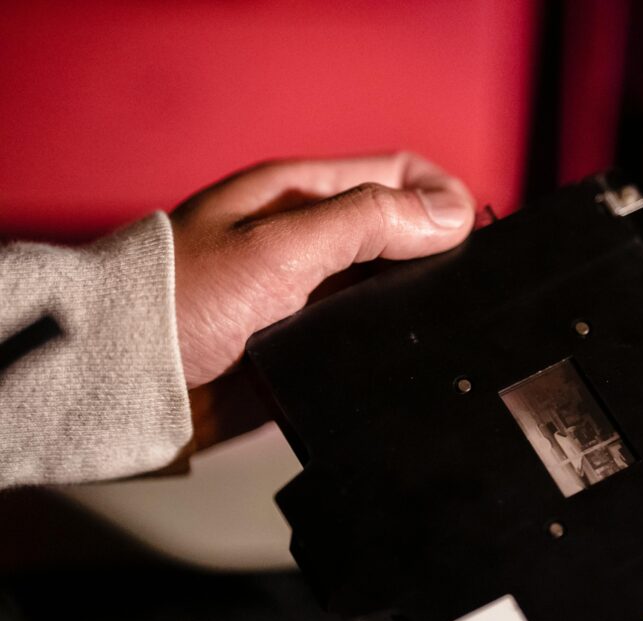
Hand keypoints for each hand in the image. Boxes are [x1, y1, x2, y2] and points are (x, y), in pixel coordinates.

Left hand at [171, 152, 474, 387]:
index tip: (469, 234)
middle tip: (458, 283)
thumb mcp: (280, 246)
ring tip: (433, 322)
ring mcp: (312, 295)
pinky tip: (405, 355)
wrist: (128, 380)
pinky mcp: (310, 346)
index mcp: (304, 195)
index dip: (442, 196)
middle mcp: (312, 240)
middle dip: (438, 251)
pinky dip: (393, 343)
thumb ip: (367, 224)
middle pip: (403, 231)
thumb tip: (452, 213)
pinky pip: (369, 340)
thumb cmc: (180, 299)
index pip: (399, 173)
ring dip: (417, 302)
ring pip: (392, 290)